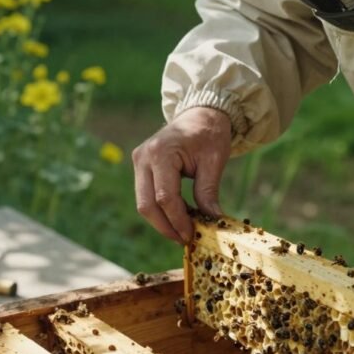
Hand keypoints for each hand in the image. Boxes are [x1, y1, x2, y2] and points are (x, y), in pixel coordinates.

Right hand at [132, 107, 231, 242]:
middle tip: (185, 240)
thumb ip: (208, 191)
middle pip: (147, 205)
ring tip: (184, 230)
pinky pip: (147, 195)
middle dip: (165, 226)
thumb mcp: (215, 161)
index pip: (165, 197)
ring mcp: (139, 161)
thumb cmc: (210, 133)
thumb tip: (212, 221)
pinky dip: (161, 210)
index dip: (178, 220)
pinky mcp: (141, 167)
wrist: (200, 113)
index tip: (191, 236)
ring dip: (162, 221)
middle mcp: (143, 157)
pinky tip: (179, 217)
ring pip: (144, 203)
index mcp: (161, 153)